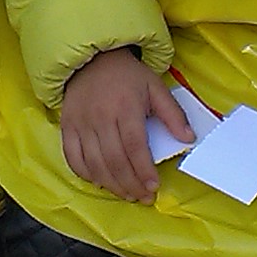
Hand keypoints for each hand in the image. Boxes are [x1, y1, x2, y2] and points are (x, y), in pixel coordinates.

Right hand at [59, 46, 190, 202]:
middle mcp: (101, 117)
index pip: (134, 146)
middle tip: (143, 197)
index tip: (154, 187)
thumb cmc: (127, 76)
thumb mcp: (155, 87)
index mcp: (125, 107)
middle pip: (114, 160)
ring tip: (127, 194)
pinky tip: (100, 181)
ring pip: (94, 164)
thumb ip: (173, 114)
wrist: (92, 59)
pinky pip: (73, 157)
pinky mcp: (67, 127)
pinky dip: (85, 174)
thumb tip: (189, 138)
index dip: (144, 170)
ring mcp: (81, 123)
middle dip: (130, 184)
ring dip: (111, 184)